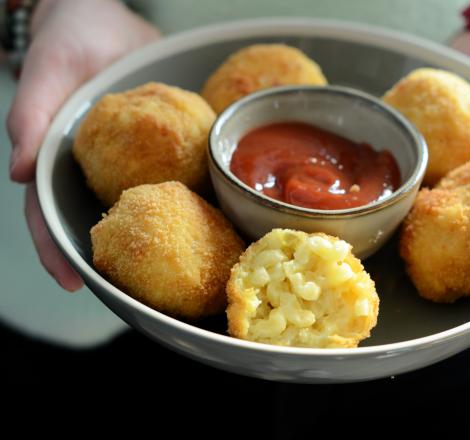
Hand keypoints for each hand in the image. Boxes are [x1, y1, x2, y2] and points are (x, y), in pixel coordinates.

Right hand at [7, 0, 159, 290]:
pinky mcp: (156, 151)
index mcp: (55, 160)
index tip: (72, 284)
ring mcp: (123, 164)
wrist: (110, 19)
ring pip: (132, 209)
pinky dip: (180, 201)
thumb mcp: (49, 69)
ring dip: (149, 240)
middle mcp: (89, 170)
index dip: (54, 251)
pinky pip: (168, 179)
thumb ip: (31, 114)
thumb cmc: (70, 37)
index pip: (47, 215)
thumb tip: (17, 171)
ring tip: (174, 275)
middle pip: (93, 223)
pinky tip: (205, 220)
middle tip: (135, 296)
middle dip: (110, 260)